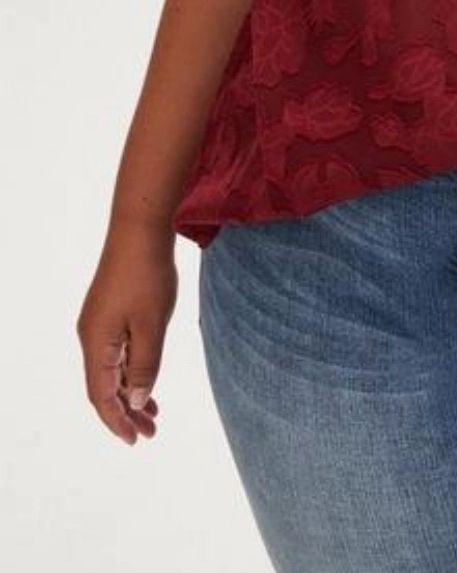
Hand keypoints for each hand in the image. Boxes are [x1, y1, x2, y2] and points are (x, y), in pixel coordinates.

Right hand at [76, 221, 176, 445]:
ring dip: (129, 392)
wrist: (140, 230)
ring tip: (152, 413)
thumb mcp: (151, 326)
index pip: (102, 396)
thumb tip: (135, 402)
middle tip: (150, 432)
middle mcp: (91, 337)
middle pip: (103, 387)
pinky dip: (130, 370)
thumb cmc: (147, 277)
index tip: (137, 440)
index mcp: (96, 344)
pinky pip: (116, 352)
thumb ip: (144, 366)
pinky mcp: (109, 311)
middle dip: (125, 413)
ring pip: (110, 369)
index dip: (118, 422)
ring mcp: (98, 323)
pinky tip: (146, 376)